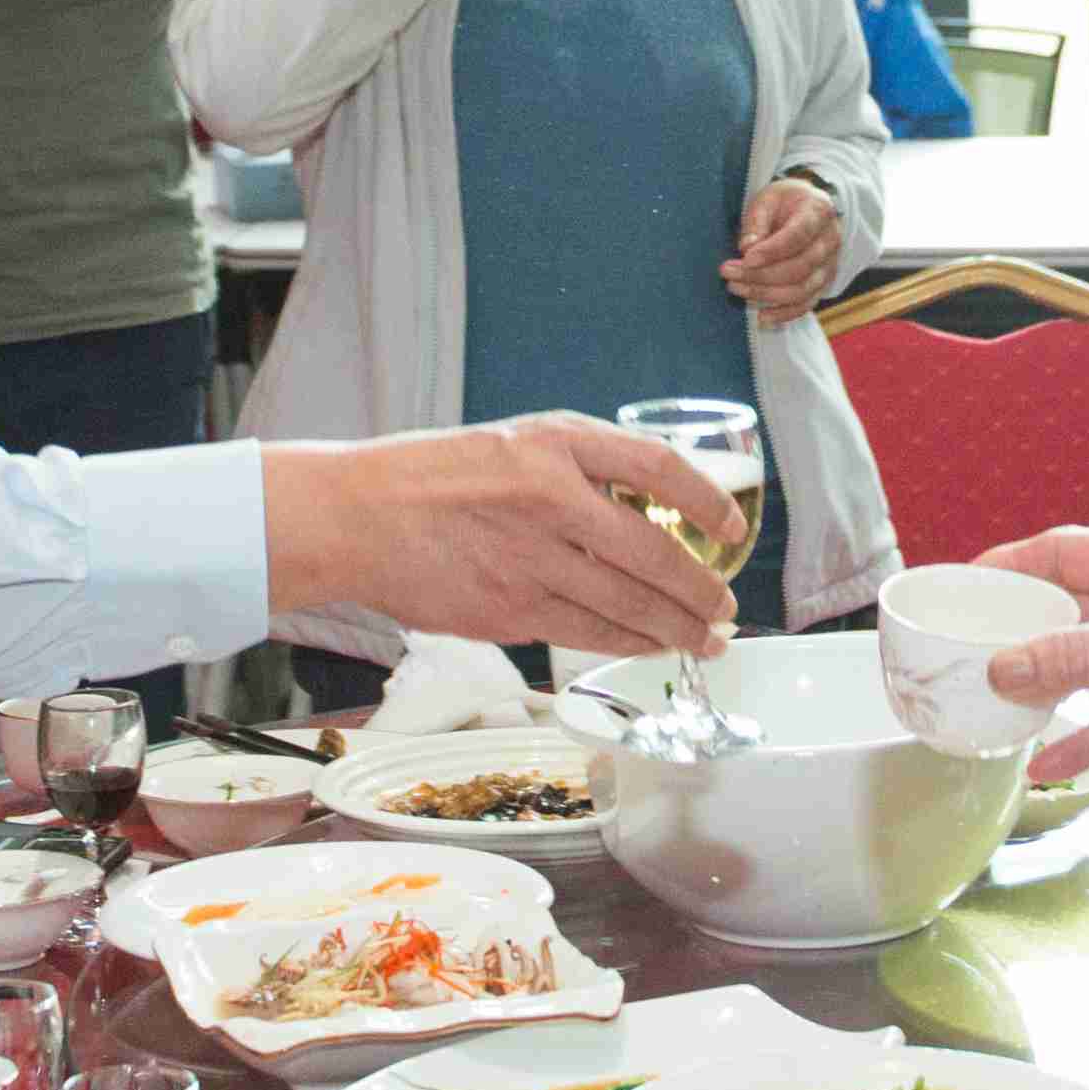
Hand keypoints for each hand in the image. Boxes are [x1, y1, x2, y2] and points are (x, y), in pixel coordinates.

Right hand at [263, 413, 741, 666]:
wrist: (355, 516)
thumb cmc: (431, 477)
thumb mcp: (512, 443)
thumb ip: (577, 470)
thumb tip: (647, 511)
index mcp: (554, 442)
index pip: (657, 467)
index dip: (708, 500)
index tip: (734, 526)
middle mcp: (548, 497)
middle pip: (654, 552)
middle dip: (701, 589)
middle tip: (727, 606)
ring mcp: (529, 558)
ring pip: (626, 604)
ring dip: (675, 627)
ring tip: (703, 638)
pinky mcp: (508, 609)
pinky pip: (586, 633)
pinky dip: (626, 643)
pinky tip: (647, 647)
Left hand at [722, 179, 841, 323]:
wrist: (809, 207)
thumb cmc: (785, 201)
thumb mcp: (767, 199)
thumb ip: (756, 222)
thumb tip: (746, 248)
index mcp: (818, 212)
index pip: (797, 236)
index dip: (771, 251)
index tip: (745, 259)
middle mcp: (830, 240)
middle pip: (798, 268)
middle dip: (760, 275)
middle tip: (728, 273)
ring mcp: (830, 265)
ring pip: (801, 290)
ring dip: (766, 294)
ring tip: (736, 288)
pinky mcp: (823, 283)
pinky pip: (807, 304)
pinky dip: (785, 314)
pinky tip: (762, 317)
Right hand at [970, 525, 1088, 794]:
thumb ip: (1073, 658)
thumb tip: (1002, 667)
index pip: (1061, 552)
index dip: (1013, 565)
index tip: (966, 586)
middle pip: (1067, 611)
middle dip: (1021, 632)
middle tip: (969, 651)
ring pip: (1084, 669)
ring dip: (1047, 690)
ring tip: (996, 706)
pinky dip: (1081, 740)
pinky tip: (1046, 767)